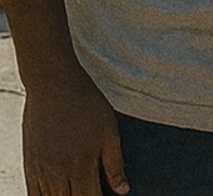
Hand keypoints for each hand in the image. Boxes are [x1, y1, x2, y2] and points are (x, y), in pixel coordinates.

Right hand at [21, 65, 126, 195]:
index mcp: (82, 165)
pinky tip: (56, 195)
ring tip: (74, 193)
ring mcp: (41, 170)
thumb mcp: (109, 131)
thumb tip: (124, 191)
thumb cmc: (87, 104)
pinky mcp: (29, 165)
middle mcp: (59, 172)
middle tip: (91, 193)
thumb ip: (115, 164)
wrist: (54, 85)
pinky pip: (32, 194)